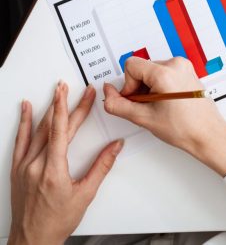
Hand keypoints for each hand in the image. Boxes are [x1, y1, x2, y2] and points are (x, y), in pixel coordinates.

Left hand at [9, 83, 121, 244]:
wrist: (32, 240)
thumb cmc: (56, 222)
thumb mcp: (85, 194)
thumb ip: (101, 166)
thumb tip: (115, 147)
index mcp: (52, 171)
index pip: (63, 131)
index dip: (73, 109)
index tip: (81, 94)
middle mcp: (34, 166)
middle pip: (53, 127)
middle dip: (65, 104)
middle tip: (74, 88)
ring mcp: (23, 167)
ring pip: (36, 130)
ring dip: (48, 109)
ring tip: (55, 91)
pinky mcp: (17, 170)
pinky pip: (20, 141)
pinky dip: (24, 123)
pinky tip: (27, 110)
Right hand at [103, 57, 225, 176]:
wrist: (207, 133)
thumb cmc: (183, 127)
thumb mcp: (143, 118)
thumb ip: (118, 104)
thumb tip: (108, 92)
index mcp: (165, 72)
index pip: (131, 65)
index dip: (128, 85)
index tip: (136, 100)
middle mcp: (176, 64)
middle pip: (141, 68)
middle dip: (138, 88)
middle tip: (147, 107)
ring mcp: (184, 67)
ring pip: (151, 72)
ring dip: (148, 88)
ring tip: (158, 106)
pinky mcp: (187, 72)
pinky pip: (164, 73)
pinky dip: (159, 86)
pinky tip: (165, 102)